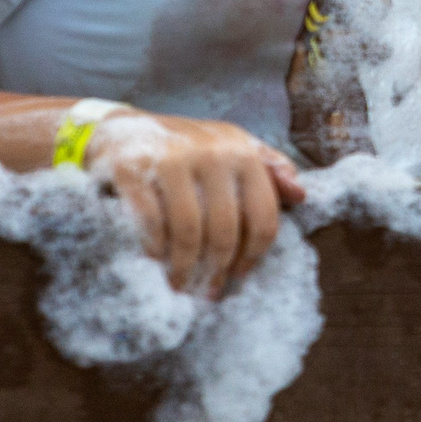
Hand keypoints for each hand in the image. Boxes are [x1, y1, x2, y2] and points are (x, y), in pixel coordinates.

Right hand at [85, 113, 307, 294]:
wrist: (119, 130)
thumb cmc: (184, 149)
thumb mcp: (230, 148)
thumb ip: (268, 169)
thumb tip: (301, 194)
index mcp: (240, 152)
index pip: (263, 216)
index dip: (253, 255)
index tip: (239, 276)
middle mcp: (210, 153)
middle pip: (225, 231)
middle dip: (217, 270)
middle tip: (207, 292)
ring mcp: (171, 159)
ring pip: (189, 232)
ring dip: (185, 269)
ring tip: (181, 286)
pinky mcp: (134, 169)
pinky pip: (151, 222)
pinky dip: (155, 250)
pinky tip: (155, 261)